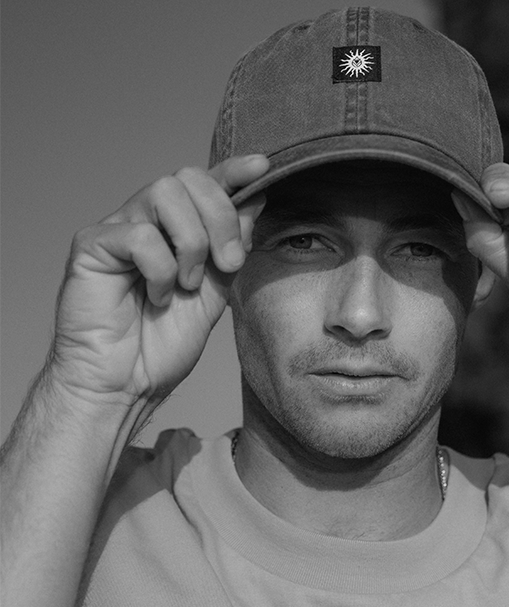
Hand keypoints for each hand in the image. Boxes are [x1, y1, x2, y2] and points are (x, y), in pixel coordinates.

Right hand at [50, 155, 268, 405]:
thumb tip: (255, 197)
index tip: (261, 165)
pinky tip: (155, 297)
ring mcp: (117, 230)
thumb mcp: (216, 291)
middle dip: (221, 217)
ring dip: (191, 244)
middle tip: (228, 264)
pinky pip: (139, 235)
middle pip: (187, 178)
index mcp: (176, 230)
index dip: (232, 171)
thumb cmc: (164, 342)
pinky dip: (159, 270)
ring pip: (164, 194)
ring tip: (186, 285)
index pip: (203, 184)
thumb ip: (233, 246)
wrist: (128, 383)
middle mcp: (146, 222)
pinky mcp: (91, 245)